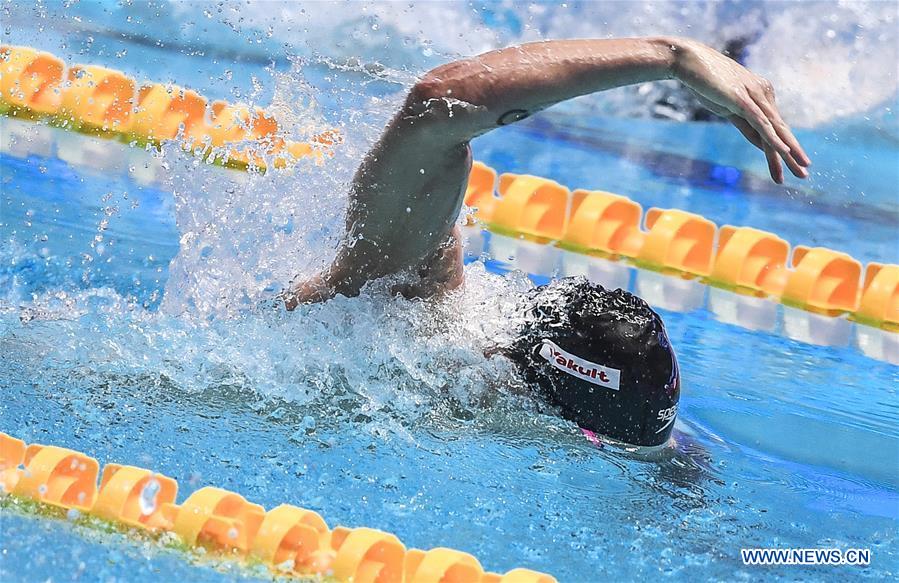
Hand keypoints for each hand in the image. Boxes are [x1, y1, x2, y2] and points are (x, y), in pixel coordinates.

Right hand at [670, 38, 810, 183]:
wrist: (688, 61)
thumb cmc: (704, 82)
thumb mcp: (726, 105)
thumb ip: (743, 121)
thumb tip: (755, 136)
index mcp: (760, 94)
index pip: (773, 127)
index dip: (782, 148)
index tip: (791, 166)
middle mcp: (762, 94)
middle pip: (780, 129)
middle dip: (794, 153)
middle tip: (805, 172)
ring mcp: (753, 96)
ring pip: (775, 129)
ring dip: (789, 151)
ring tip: (801, 169)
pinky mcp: (742, 100)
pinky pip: (761, 123)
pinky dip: (774, 138)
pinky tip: (785, 151)